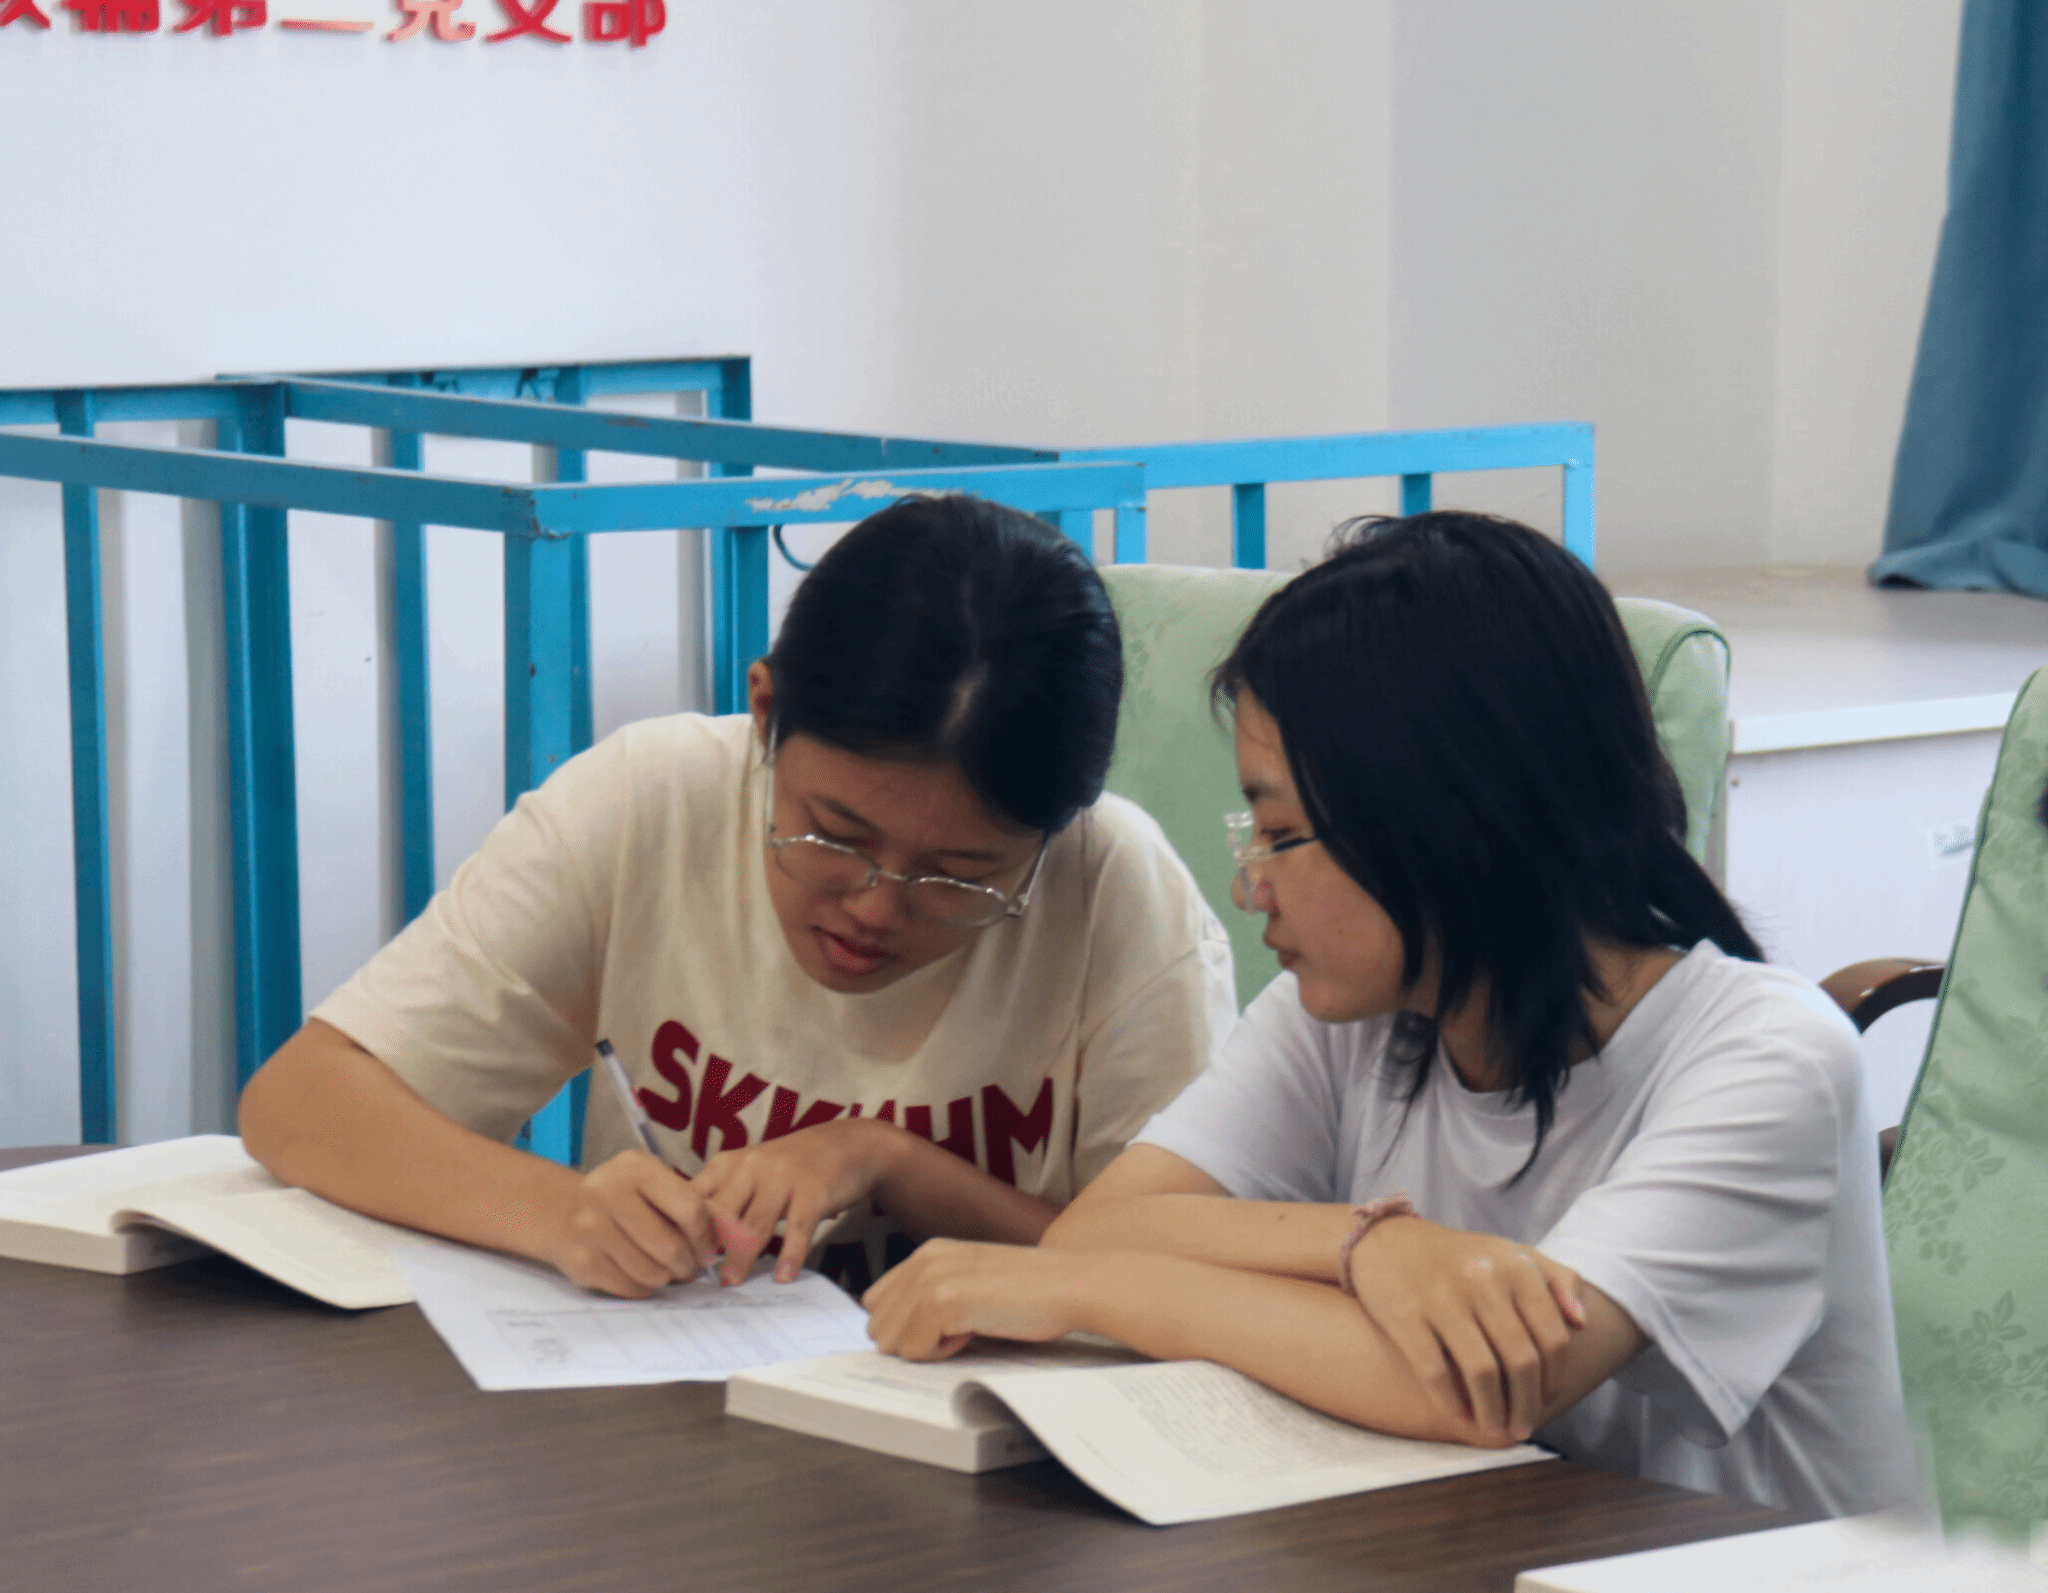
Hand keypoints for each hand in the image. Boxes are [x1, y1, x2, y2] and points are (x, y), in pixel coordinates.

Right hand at [548, 1150, 718, 1297]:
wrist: (566, 1210)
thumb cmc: (626, 1198)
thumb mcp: (656, 1184)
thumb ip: (693, 1206)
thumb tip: (729, 1240)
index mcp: (635, 1167)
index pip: (690, 1209)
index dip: (706, 1235)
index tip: (708, 1247)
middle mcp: (606, 1192)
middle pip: (670, 1247)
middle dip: (688, 1264)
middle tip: (690, 1267)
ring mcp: (589, 1228)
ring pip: (651, 1273)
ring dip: (667, 1278)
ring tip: (666, 1270)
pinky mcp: (580, 1261)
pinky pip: (629, 1288)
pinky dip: (643, 1287)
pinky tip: (641, 1274)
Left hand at [691, 1119, 901, 1284]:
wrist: (843, 1144)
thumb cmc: (787, 1167)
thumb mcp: (748, 1172)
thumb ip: (722, 1200)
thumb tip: (691, 1245)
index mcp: (728, 1163)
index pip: (694, 1198)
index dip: (683, 1230)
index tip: (677, 1258)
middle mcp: (752, 1166)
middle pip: (720, 1213)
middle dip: (707, 1247)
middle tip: (698, 1276)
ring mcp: (784, 1178)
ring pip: (754, 1224)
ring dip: (741, 1257)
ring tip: (731, 1282)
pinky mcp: (814, 1192)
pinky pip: (797, 1229)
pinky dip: (789, 1256)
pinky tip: (783, 1277)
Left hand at [862, 1239, 1096, 1360]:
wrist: (1072, 1285)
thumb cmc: (1032, 1292)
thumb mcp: (972, 1280)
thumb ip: (933, 1294)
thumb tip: (894, 1334)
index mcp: (928, 1252)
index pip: (876, 1302)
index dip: (903, 1327)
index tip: (938, 1330)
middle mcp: (924, 1260)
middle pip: (878, 1325)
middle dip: (911, 1340)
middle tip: (957, 1330)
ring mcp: (931, 1279)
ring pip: (891, 1341)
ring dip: (926, 1348)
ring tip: (967, 1330)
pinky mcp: (943, 1302)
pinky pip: (914, 1350)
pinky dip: (942, 1354)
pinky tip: (975, 1332)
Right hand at [1345, 1216, 1586, 1441]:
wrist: (1386, 1240)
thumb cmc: (1458, 1257)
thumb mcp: (1510, 1253)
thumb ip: (1557, 1278)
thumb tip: (1582, 1323)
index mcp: (1514, 1266)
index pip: (1553, 1337)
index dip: (1555, 1378)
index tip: (1548, 1400)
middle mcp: (1482, 1279)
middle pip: (1521, 1360)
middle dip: (1527, 1404)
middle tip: (1523, 1426)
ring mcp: (1441, 1297)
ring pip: (1482, 1372)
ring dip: (1493, 1410)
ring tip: (1495, 1426)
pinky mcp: (1405, 1316)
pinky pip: (1435, 1372)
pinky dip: (1451, 1403)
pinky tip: (1460, 1415)